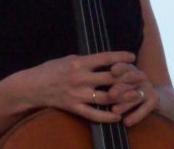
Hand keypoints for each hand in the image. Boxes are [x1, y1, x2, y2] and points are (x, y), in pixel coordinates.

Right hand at [11, 51, 134, 122]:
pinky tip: (118, 117)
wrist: (32, 87)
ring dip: (123, 97)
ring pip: (106, 97)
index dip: (121, 57)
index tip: (133, 57)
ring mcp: (78, 94)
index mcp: (79, 62)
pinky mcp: (73, 107)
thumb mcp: (69, 58)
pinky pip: (93, 114)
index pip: (105, 58)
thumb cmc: (51, 69)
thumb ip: (87, 60)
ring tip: (137, 96)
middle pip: (110, 78)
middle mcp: (80, 78)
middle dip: (129, 77)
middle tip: (142, 77)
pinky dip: (107, 116)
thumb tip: (106, 60)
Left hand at [106, 62, 159, 125]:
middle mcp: (140, 76)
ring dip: (126, 103)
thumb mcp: (117, 80)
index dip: (120, 68)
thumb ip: (106, 80)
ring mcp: (148, 87)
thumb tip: (92, 85)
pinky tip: (126, 122)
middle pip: (130, 81)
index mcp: (129, 68)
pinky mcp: (154, 99)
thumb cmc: (126, 87)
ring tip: (114, 111)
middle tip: (110, 95)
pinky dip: (136, 115)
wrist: (150, 95)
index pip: (124, 65)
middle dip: (120, 88)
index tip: (113, 71)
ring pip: (136, 95)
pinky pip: (146, 108)